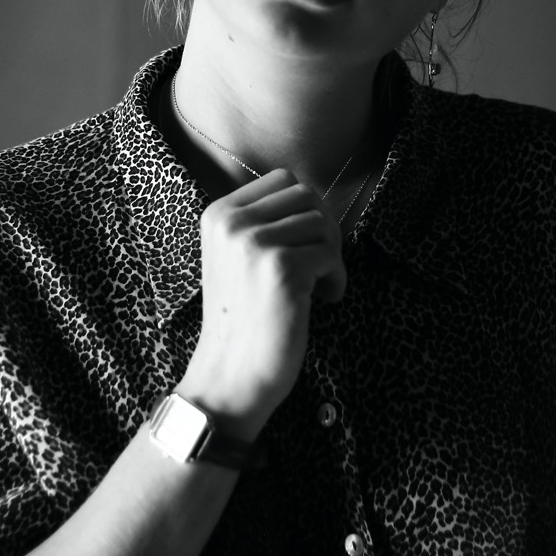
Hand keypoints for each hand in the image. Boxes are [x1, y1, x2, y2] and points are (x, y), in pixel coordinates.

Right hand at [175, 168, 345, 440]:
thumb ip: (264, 222)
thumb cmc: (243, 320)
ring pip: (322, 223)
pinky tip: (323, 300)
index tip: (305, 243)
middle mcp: (232, 222)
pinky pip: (330, 254)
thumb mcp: (237, 257)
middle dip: (324, 228)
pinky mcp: (281, 267)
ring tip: (318, 285)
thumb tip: (317, 200)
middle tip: (320, 264)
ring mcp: (255, 242)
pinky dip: (336, 278)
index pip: (283, 180)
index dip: (306, 209)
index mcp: (219, 214)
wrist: (230, 374)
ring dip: (331, 255)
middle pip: (307, 195)